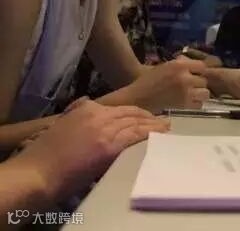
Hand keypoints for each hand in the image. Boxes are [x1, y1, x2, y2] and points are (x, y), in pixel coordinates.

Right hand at [13, 99, 168, 202]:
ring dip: (154, 126)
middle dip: (148, 117)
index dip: (135, 113)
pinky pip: (136, 136)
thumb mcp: (61, 123)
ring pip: (137, 124)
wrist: (38, 172)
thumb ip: (76, 110)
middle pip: (131, 113)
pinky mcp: (110, 146)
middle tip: (162, 121)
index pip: (120, 108)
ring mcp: (106, 130)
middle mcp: (99, 114)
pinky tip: (160, 135)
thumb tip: (87, 102)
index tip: (145, 116)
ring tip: (166, 127)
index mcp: (87, 108)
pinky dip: (151, 134)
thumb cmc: (46, 154)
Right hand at [122, 58, 210, 112]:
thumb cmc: (150, 80)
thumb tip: (193, 64)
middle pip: (204, 80)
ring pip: (205, 93)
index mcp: (179, 65)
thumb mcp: (165, 66)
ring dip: (200, 94)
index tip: (196, 75)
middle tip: (191, 86)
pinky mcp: (184, 105)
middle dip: (198, 83)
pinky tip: (188, 102)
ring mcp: (185, 92)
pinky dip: (195, 104)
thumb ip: (181, 64)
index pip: (202, 66)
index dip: (199, 71)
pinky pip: (199, 104)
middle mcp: (184, 77)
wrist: (139, 97)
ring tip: (192, 94)